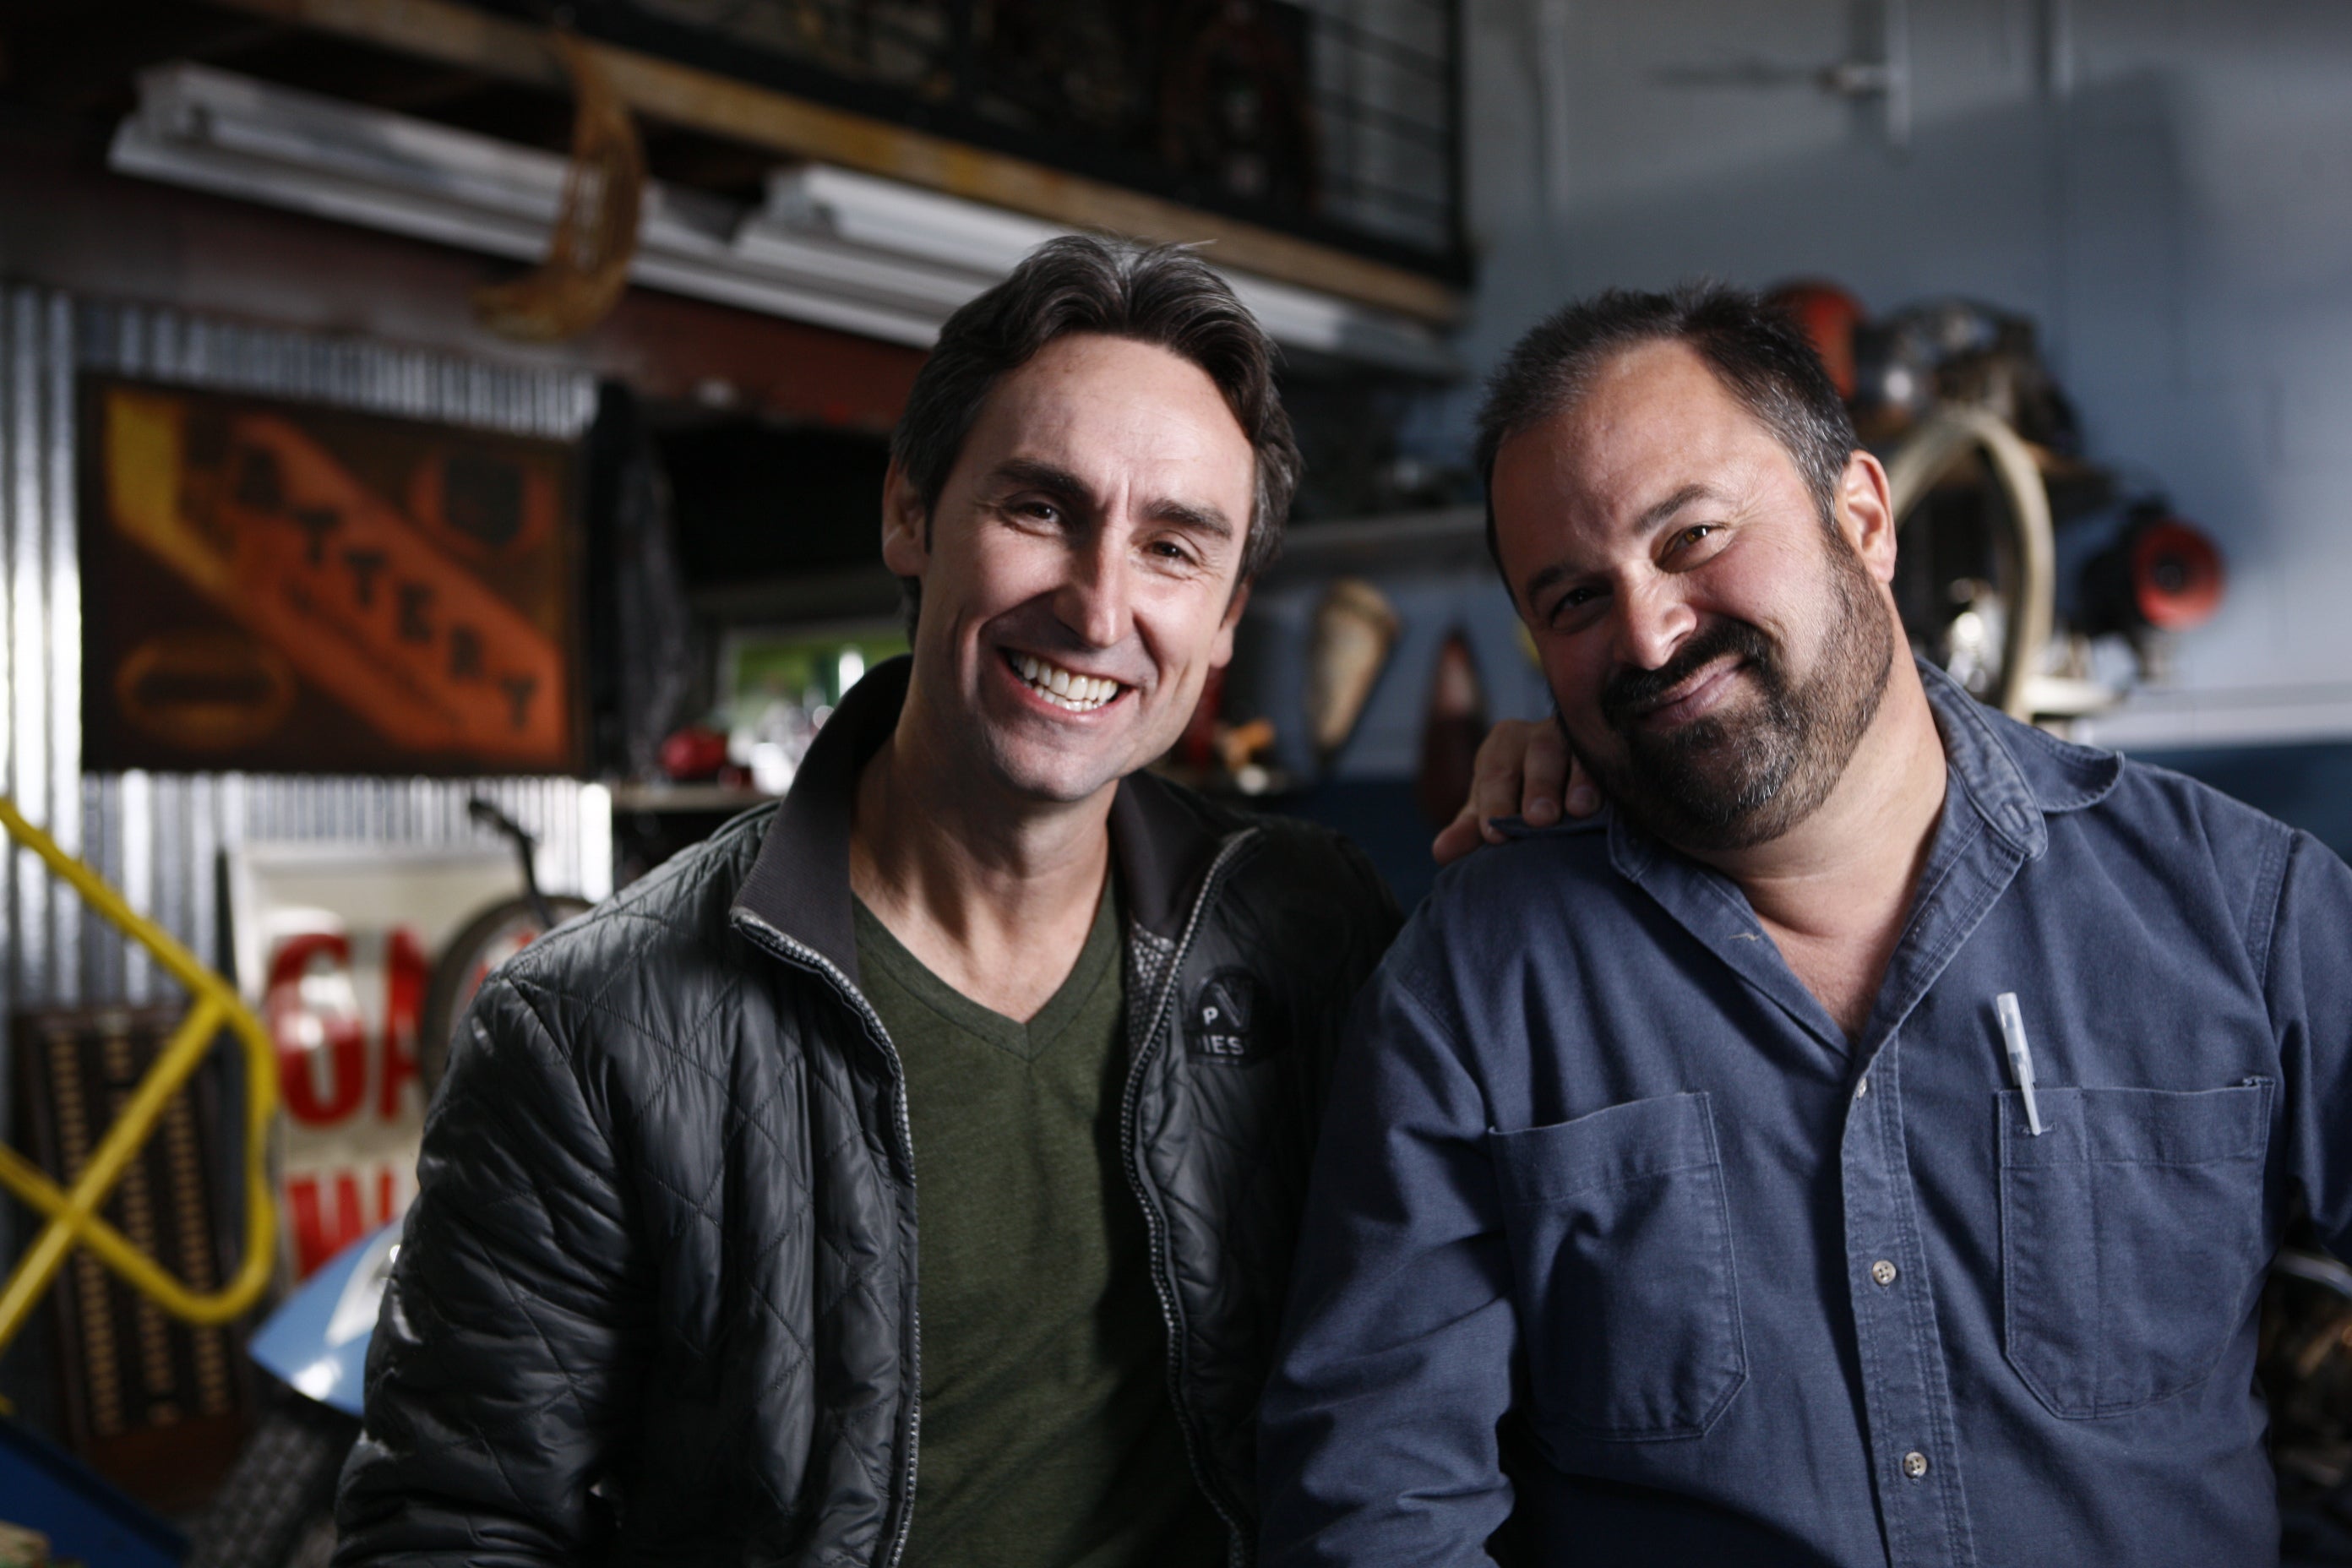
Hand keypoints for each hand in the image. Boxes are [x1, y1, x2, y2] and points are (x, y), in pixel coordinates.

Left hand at [1431, 719, 1598, 864]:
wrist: (1566, 785)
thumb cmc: (1518, 798)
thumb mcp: (1492, 811)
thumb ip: (1469, 830)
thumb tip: (1441, 852)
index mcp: (1504, 744)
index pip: (1496, 772)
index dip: (1495, 802)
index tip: (1494, 834)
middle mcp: (1541, 734)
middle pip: (1539, 754)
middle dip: (1538, 786)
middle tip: (1538, 819)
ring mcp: (1581, 738)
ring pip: (1578, 751)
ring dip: (1579, 781)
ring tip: (1579, 811)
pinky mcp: (1612, 748)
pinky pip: (1611, 758)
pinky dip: (1608, 780)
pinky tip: (1613, 801)